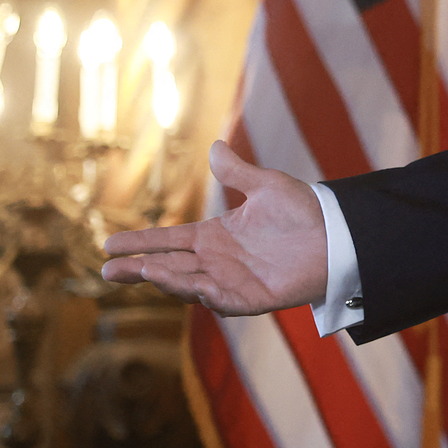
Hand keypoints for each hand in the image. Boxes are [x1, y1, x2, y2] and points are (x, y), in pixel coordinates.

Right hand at [101, 141, 327, 315]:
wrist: (339, 235)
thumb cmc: (305, 212)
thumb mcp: (267, 186)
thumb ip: (237, 172)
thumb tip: (215, 146)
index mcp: (216, 236)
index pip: (168, 240)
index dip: (140, 242)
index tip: (108, 244)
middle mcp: (218, 261)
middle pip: (169, 266)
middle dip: (139, 269)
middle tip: (108, 272)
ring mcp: (233, 281)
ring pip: (189, 284)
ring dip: (167, 279)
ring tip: (143, 271)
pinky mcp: (253, 298)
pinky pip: (223, 301)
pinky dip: (205, 295)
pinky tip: (190, 286)